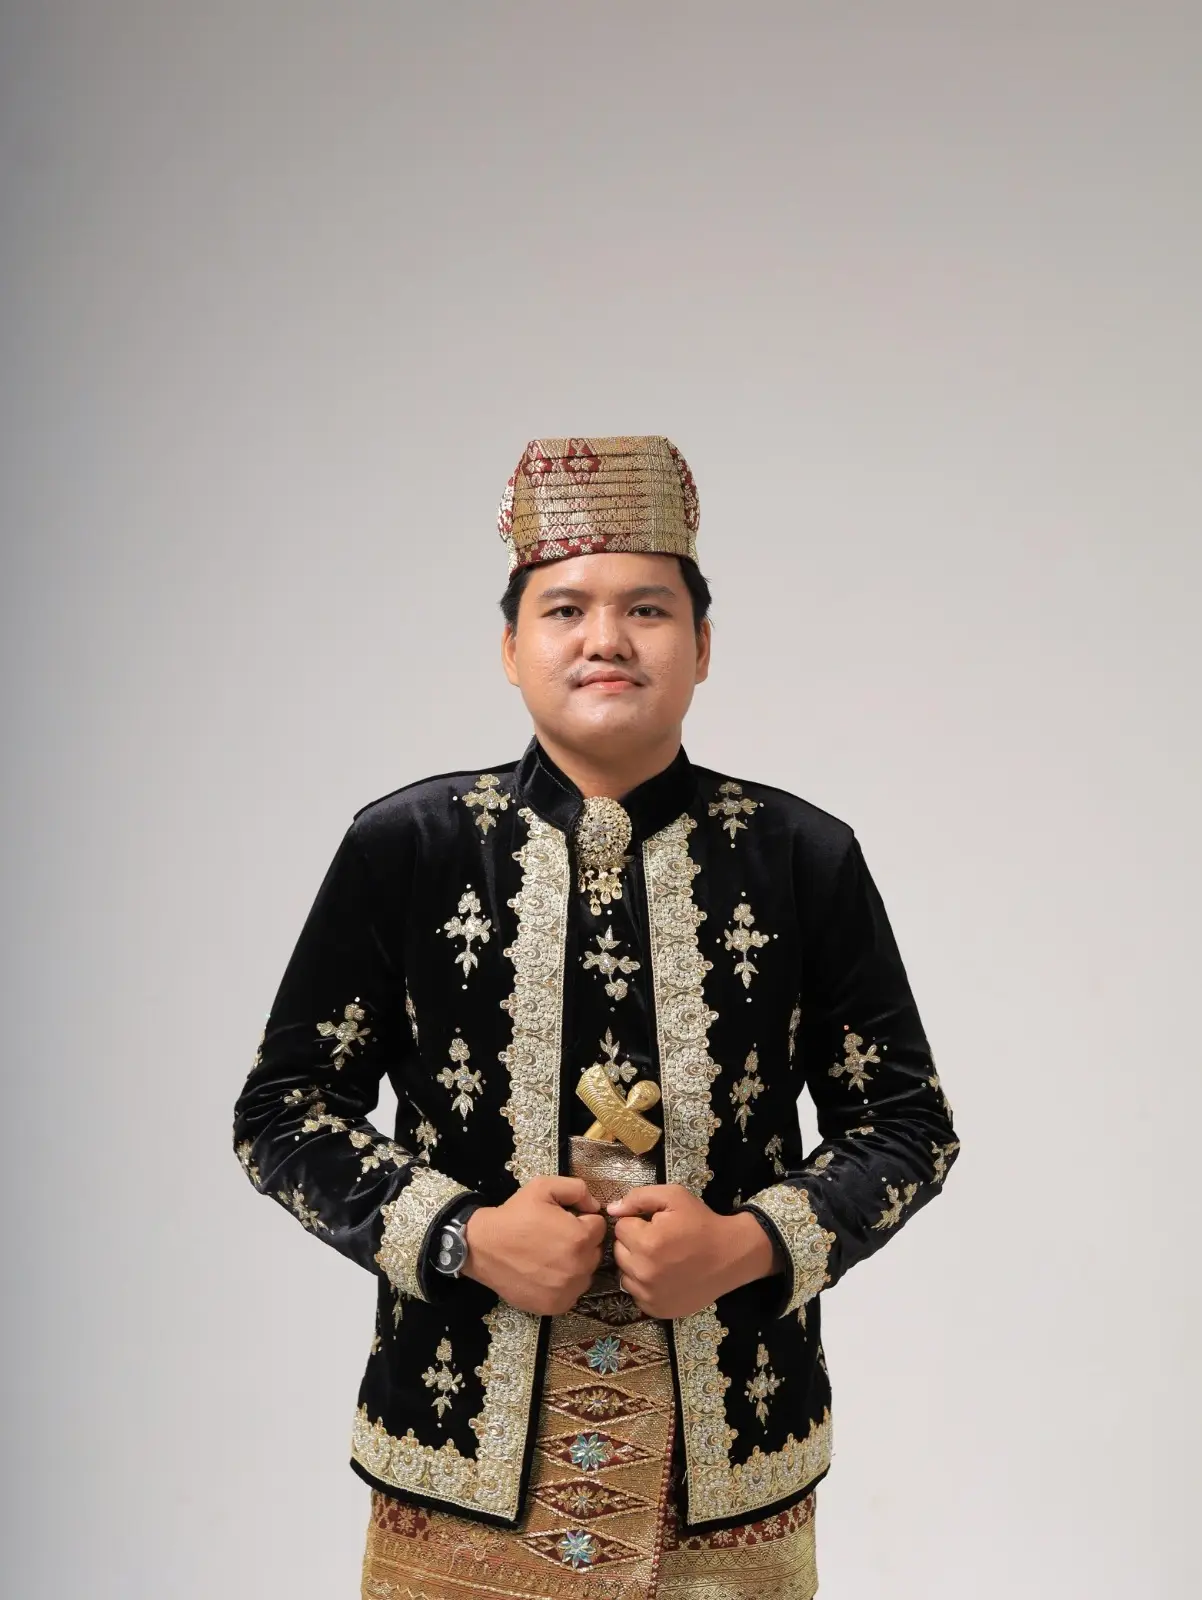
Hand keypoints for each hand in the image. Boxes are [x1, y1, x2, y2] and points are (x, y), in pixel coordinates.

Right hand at [463, 1176, 605, 1314]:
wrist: (483, 1247)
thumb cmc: (514, 1216)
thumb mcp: (543, 1187)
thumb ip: (577, 1189)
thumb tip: (594, 1206)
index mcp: (580, 1237)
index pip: (599, 1226)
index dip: (582, 1220)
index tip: (564, 1220)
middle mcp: (579, 1267)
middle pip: (594, 1251)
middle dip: (581, 1242)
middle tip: (555, 1237)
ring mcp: (568, 1290)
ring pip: (585, 1273)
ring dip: (575, 1264)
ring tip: (549, 1255)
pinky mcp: (556, 1306)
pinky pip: (572, 1293)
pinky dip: (564, 1284)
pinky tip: (545, 1273)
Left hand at [608, 1185, 781, 1318]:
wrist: (731, 1255)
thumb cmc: (702, 1223)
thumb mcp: (674, 1198)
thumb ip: (638, 1198)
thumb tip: (612, 1210)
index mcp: (647, 1242)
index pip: (620, 1228)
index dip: (637, 1222)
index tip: (655, 1224)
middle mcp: (644, 1272)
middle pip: (619, 1252)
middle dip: (634, 1243)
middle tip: (659, 1240)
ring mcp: (650, 1295)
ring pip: (625, 1274)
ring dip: (636, 1264)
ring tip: (661, 1258)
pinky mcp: (657, 1310)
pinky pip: (636, 1294)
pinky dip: (644, 1284)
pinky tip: (664, 1275)